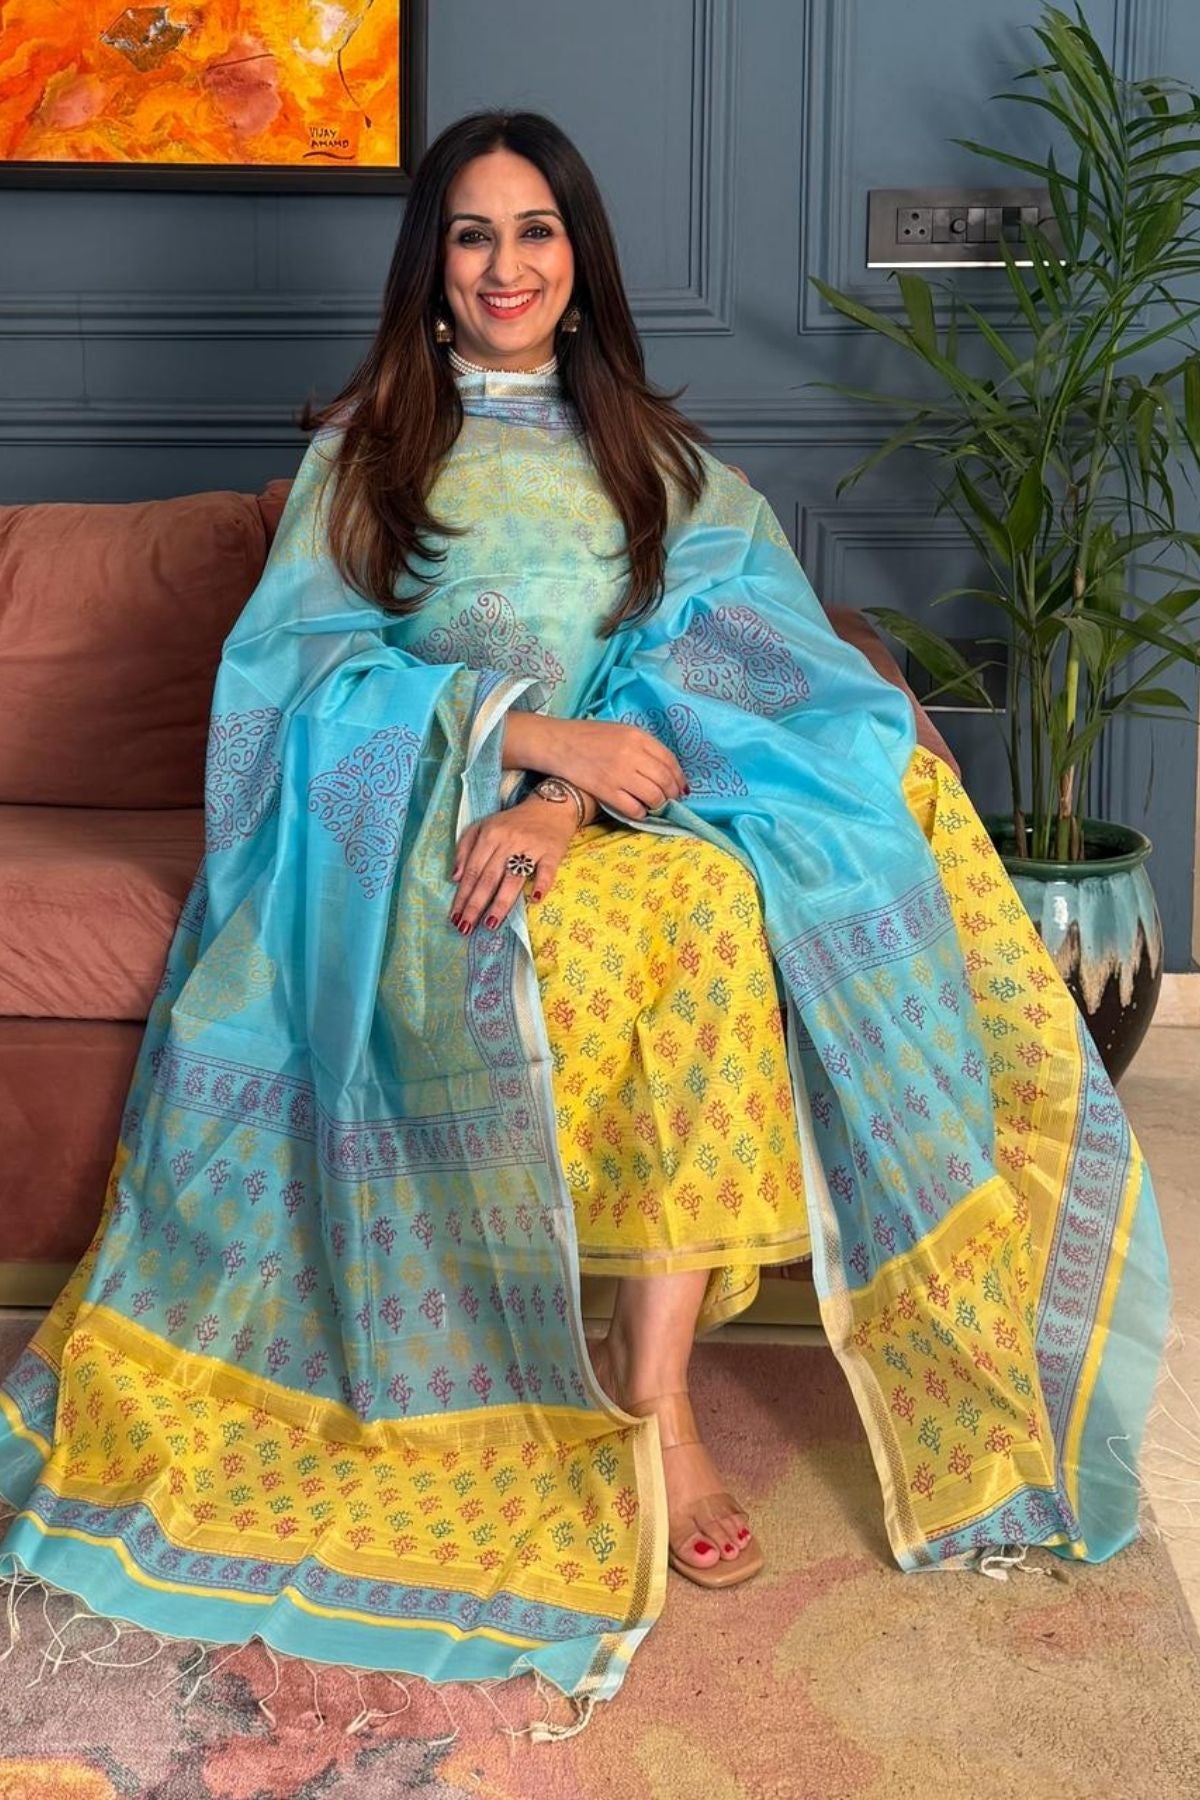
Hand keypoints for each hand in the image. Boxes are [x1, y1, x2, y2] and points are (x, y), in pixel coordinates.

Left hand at [449, 795, 576, 935]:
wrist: (549, 807)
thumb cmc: (513, 822)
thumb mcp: (483, 827)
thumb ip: (465, 849)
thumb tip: (455, 878)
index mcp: (489, 835)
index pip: (473, 871)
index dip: (462, 895)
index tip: (455, 918)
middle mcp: (508, 841)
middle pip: (489, 877)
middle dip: (476, 905)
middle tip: (466, 928)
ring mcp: (531, 847)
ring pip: (513, 878)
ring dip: (501, 902)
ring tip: (491, 923)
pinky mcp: (552, 852)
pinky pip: (546, 871)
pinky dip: (541, 884)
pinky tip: (535, 899)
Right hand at [540, 717, 688, 817]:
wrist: (557, 742)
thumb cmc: (589, 737)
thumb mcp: (621, 731)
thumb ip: (642, 747)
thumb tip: (665, 770)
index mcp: (638, 736)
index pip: (670, 761)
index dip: (679, 778)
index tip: (681, 788)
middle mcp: (632, 754)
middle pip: (665, 780)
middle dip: (672, 794)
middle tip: (671, 800)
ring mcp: (619, 773)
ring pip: (654, 796)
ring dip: (658, 805)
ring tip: (654, 806)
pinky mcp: (605, 790)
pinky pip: (633, 808)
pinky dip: (640, 813)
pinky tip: (638, 811)